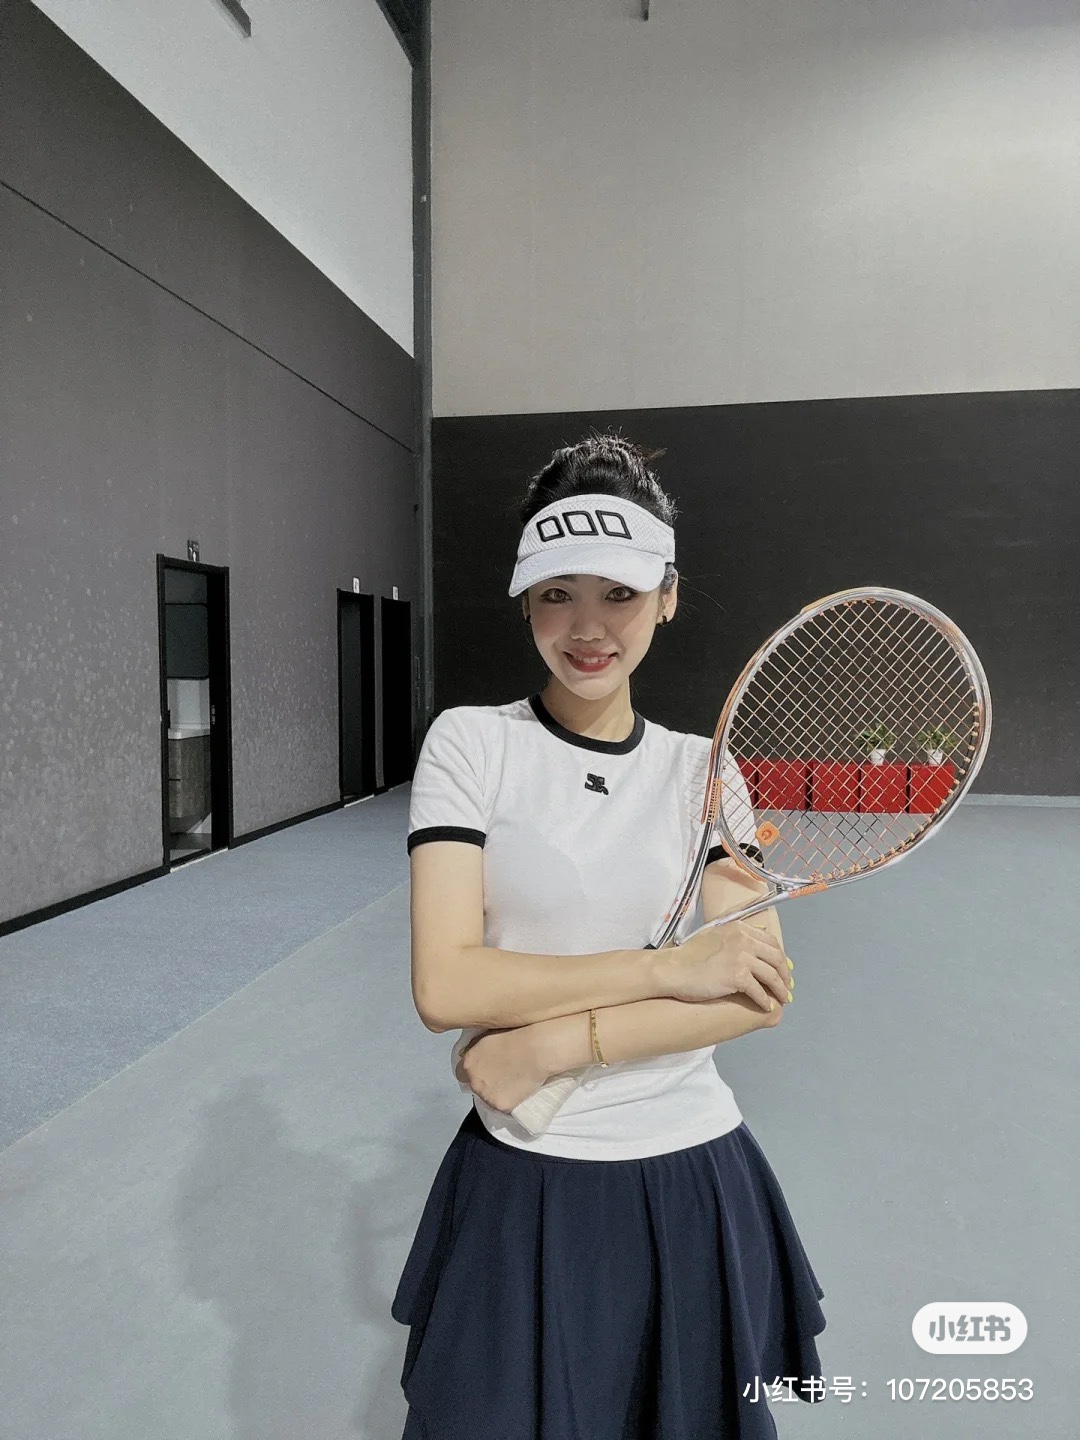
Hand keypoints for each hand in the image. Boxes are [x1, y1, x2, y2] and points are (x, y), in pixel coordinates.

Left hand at [455, 1025, 554, 1114]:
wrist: (536, 1049)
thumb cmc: (518, 1034)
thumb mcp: (490, 1034)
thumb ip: (479, 1047)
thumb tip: (477, 1053)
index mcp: (469, 1062)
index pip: (462, 1073)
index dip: (475, 1071)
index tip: (486, 1069)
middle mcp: (474, 1081)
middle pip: (476, 1086)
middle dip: (487, 1082)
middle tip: (504, 1075)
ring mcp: (486, 1096)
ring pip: (489, 1099)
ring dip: (499, 1093)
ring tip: (515, 1081)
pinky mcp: (501, 1106)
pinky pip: (505, 1107)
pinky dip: (512, 1101)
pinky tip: (522, 1090)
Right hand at [660, 918, 791, 1010]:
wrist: (672, 969)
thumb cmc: (687, 956)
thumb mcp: (714, 935)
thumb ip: (735, 935)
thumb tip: (756, 936)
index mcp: (739, 928)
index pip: (771, 941)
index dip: (780, 957)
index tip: (783, 968)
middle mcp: (743, 939)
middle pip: (776, 957)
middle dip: (784, 974)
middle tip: (786, 986)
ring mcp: (741, 957)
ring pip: (772, 975)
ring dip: (779, 990)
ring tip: (781, 999)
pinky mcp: (737, 976)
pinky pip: (759, 991)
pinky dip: (764, 1001)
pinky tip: (765, 1007)